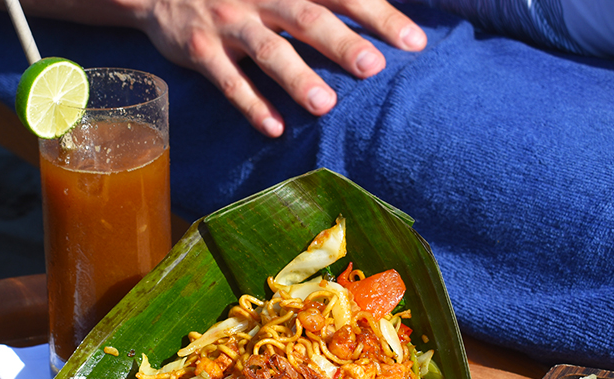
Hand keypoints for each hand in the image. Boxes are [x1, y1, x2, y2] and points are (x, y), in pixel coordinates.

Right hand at [129, 0, 426, 136]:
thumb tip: (373, 18)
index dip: (378, 13)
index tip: (414, 41)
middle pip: (308, 16)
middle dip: (343, 41)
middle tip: (375, 68)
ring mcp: (229, 23)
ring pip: (268, 50)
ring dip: (297, 77)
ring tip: (326, 105)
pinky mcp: (200, 50)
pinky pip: (227, 81)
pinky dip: (251, 105)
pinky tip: (275, 129)